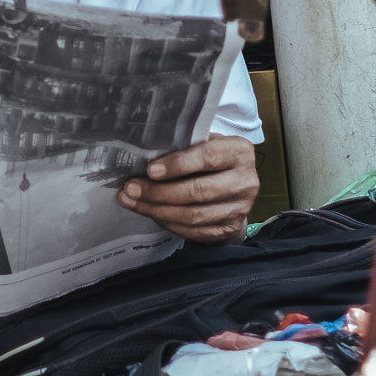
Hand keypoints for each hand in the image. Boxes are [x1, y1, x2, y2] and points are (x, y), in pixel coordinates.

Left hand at [117, 135, 258, 243]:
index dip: (177, 164)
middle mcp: (245, 182)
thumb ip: (185, 146)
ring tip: (132, 201)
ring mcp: (239, 209)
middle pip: (197, 191)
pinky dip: (167, 222)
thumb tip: (145, 153)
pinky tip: (150, 212)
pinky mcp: (228, 230)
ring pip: (192, 215)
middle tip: (131, 188)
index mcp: (240, 152)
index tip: (150, 170)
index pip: (207, 157)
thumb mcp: (206, 144)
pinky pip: (192, 231)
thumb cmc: (212, 161)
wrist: (235, 192)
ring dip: (157, 209)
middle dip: (159, 191)